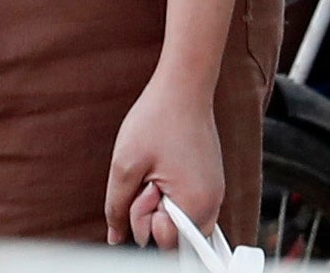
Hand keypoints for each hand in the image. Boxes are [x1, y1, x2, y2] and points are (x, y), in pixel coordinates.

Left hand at [105, 66, 223, 248]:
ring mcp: (213, 196)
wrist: (183, 88)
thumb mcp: (125, 164)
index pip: (163, 243)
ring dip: (159, 205)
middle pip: (171, 237)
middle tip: (147, 176)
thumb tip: (115, 236)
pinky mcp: (210, 186)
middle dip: (150, 213)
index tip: (143, 187)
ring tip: (156, 171)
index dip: (143, 219)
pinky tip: (164, 170)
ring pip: (177, 223)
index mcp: (195, 205)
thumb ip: (117, 207)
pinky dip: (170, 196)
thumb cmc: (157, 119)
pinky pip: (185, 208)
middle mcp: (212, 206)